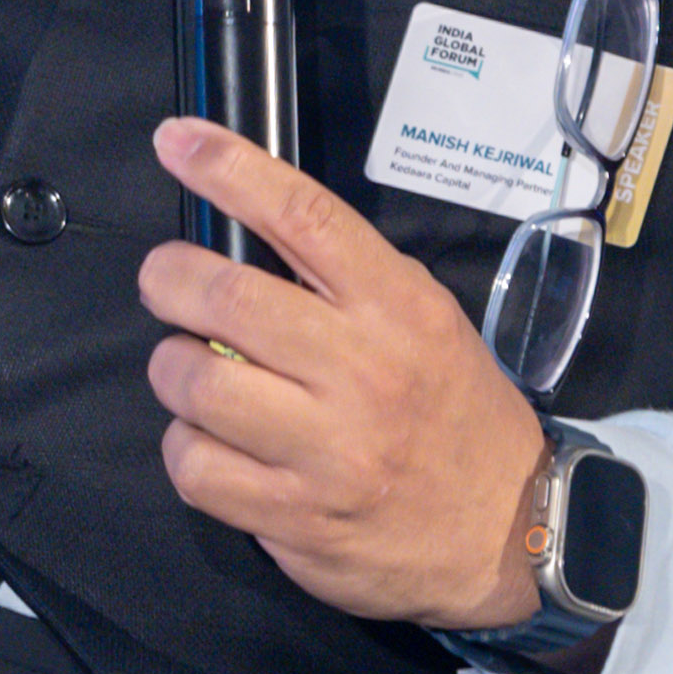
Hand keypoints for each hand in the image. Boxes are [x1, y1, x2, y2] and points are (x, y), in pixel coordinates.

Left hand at [139, 115, 550, 632]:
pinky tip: (209, 442)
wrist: (507, 533)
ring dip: (171, 369)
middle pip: (226, 298)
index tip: (176, 141)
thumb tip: (246, 237)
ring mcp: (327, 450)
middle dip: (169, 279)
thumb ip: (348, 282)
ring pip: (195, 384)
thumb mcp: (427, 322)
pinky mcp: (295, 517)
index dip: (227, 169)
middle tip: (165, 282)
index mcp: (398, 308)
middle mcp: (362, 371)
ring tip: (190, 372)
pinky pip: (195, 467)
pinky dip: (185, 447)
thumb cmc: (456, 416)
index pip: (303, 216)